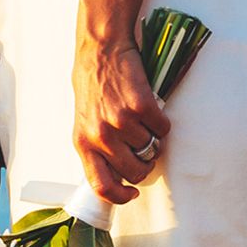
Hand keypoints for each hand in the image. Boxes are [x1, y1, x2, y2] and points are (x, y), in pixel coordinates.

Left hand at [71, 26, 170, 204]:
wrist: (100, 50)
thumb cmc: (92, 86)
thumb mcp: (84, 121)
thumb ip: (97, 147)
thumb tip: (117, 175)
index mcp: (83, 143)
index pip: (100, 185)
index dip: (120, 196)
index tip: (132, 193)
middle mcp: (100, 136)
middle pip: (135, 172)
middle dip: (144, 164)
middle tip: (143, 147)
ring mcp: (121, 122)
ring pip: (152, 149)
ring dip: (152, 138)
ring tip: (141, 119)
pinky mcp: (141, 107)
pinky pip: (163, 129)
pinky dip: (161, 121)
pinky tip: (150, 108)